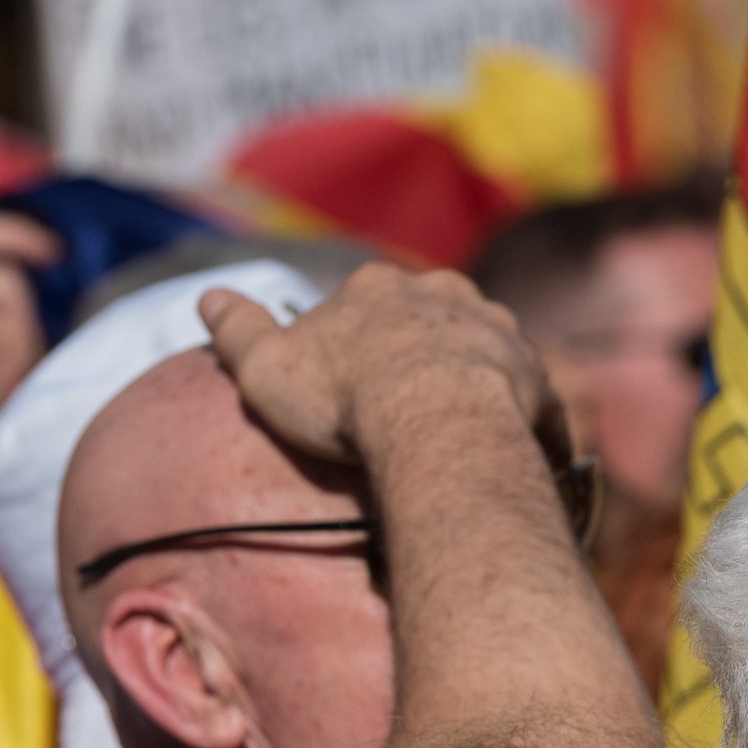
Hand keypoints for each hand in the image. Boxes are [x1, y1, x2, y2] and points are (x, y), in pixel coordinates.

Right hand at [198, 264, 566, 467]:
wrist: (438, 424)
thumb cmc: (344, 399)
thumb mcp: (265, 368)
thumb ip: (237, 330)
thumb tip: (208, 296)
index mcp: (378, 288)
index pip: (365, 304)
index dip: (357, 342)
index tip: (354, 381)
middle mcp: (445, 294)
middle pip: (430, 320)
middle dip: (424, 352)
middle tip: (413, 407)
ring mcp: (497, 329)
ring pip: (485, 351)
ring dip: (478, 381)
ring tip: (465, 433)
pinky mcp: (538, 373)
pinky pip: (530, 399)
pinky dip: (520, 423)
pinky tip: (507, 458)